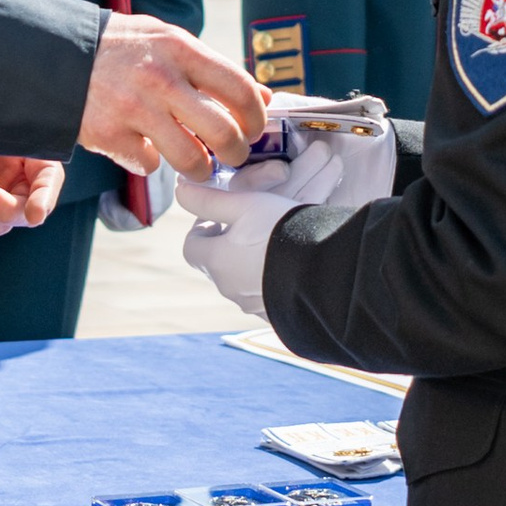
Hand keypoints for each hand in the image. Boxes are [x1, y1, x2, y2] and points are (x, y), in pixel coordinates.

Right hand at [80, 12, 265, 178]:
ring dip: (201, 168)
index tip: (254, 128)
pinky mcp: (110, 136)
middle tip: (233, 154)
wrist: (56, 56)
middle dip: (236, 152)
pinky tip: (145, 146)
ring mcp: (133, 109)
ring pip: (191, 159)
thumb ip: (212, 67)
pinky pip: (150, 164)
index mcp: (180, 49)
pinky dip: (152, 161)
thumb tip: (262, 97)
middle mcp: (160, 79)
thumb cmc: (123, 49)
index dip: (256, 117)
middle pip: (223, 132)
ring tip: (199, 164)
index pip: (239, 88)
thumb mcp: (168, 42)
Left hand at [173, 140, 344, 316]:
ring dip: (250, 265)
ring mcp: (253, 305)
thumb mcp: (245, 205)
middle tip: (250, 228)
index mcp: (215, 261)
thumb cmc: (281, 231)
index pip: (192, 247)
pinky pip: (267, 296)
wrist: (326, 271)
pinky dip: (272, 282)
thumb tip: (179, 190)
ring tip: (275, 246)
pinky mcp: (277, 316)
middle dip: (228, 246)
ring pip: (242, 281)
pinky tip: (292, 267)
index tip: (220, 217)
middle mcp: (229, 288)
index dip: (202, 228)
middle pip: (217, 264)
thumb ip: (210, 200)